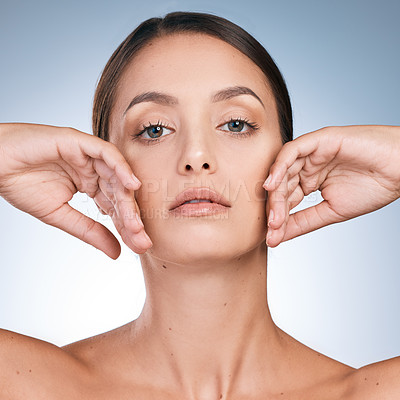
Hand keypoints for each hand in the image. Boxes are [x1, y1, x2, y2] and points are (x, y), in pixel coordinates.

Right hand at [0, 123, 151, 258]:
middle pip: (120, 193)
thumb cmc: (22, 185)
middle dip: (131, 218)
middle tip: (141, 239)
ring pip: (117, 176)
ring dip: (127, 199)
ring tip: (135, 223)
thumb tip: (117, 252)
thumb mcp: (61, 216)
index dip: (127, 226)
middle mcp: (94, 169)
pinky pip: (106, 153)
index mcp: (90, 184)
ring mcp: (88, 155)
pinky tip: (132, 185)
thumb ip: (90, 231)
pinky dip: (120, 167)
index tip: (138, 246)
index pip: (114, 207)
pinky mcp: (80, 141)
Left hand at [263, 125, 399, 246]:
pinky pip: (292, 151)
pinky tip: (272, 185)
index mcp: (309, 180)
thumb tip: (278, 236)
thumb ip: (303, 222)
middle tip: (272, 228)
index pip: (286, 199)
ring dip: (276, 194)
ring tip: (274, 215)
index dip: (278, 218)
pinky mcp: (318, 139)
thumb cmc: (373, 187)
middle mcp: (307, 166)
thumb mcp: (331, 211)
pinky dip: (279, 167)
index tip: (272, 238)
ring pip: (283, 171)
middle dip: (275, 208)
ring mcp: (311, 152)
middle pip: (281, 186)